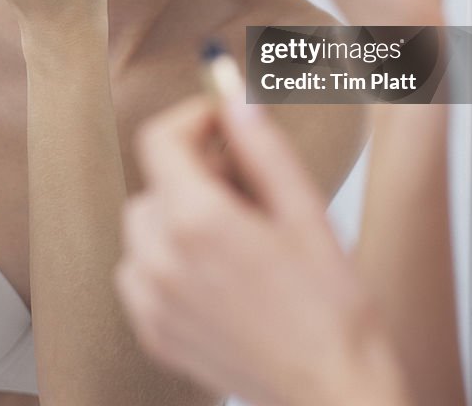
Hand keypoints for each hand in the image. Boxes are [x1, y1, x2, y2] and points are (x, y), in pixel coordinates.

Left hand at [116, 95, 409, 405]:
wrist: (331, 389)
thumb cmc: (329, 305)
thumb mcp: (304, 208)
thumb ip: (261, 145)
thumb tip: (233, 95)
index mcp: (197, 221)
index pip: (160, 138)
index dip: (193, 117)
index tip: (222, 120)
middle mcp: (161, 259)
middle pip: (155, 179)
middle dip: (195, 168)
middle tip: (247, 184)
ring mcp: (152, 301)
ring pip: (144, 225)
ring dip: (179, 211)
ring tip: (236, 231)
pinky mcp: (153, 332)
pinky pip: (140, 271)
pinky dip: (168, 257)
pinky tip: (216, 270)